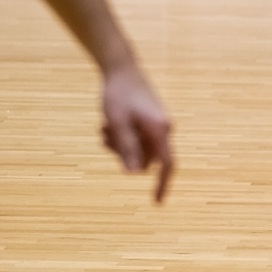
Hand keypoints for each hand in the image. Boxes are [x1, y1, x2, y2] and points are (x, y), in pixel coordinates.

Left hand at [100, 62, 174, 201]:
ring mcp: (157, 124)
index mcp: (160, 129)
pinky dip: (123, 137)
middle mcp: (163, 128)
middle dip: (125, 155)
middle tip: (106, 138)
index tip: (156, 202)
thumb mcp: (117, 124)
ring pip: (139, 148)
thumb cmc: (118, 95)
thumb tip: (133, 175)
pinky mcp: (150, 120)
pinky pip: (138, 139)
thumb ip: (126, 149)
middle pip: (146, 158)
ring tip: (105, 129)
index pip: (166, 164)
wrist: (122, 69)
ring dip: (121, 145)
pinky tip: (109, 124)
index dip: (162, 184)